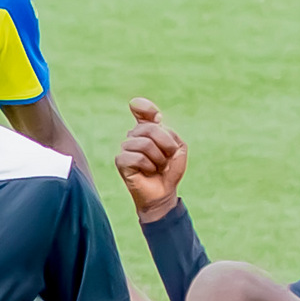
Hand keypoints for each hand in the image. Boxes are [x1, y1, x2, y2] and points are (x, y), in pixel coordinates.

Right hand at [115, 98, 188, 222]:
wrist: (164, 193)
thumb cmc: (169, 171)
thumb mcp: (178, 148)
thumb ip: (170, 132)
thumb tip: (156, 120)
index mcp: (147, 131)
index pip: (142, 111)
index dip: (145, 107)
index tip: (151, 112)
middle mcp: (134, 137)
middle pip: (150, 128)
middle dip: (166, 144)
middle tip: (167, 158)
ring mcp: (126, 148)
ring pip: (144, 143)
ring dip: (158, 158)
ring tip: (157, 166)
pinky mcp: (120, 161)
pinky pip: (137, 157)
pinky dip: (148, 166)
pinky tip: (147, 172)